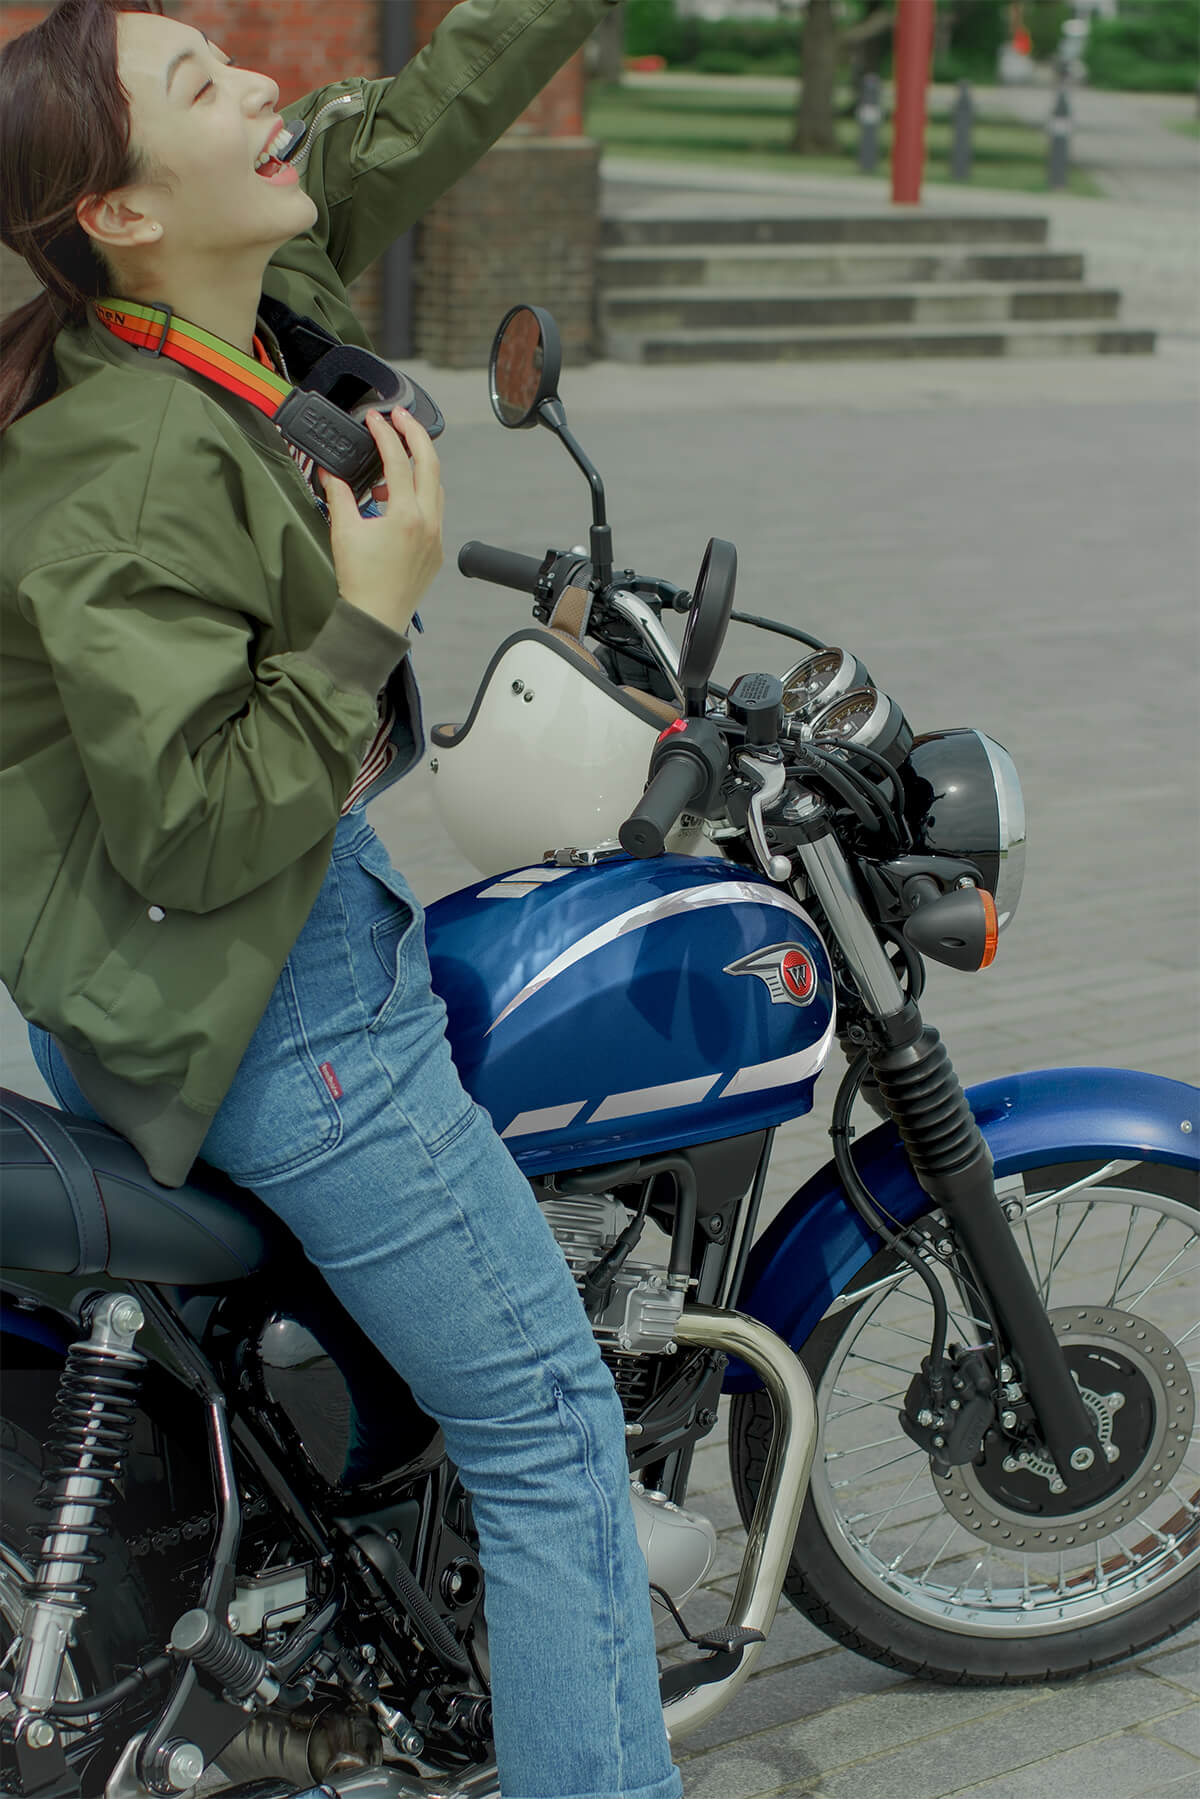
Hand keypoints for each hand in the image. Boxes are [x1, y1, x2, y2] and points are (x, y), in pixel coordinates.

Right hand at [317, 409, 443, 637]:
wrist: (376, 618)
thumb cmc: (360, 581)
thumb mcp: (344, 531)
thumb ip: (339, 495)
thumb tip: (330, 472)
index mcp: (405, 515)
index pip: (397, 460)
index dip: (385, 433)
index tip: (374, 418)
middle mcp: (428, 522)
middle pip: (430, 463)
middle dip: (416, 434)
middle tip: (400, 416)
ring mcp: (436, 536)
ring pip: (435, 486)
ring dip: (417, 466)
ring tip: (391, 462)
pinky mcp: (437, 549)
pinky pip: (434, 509)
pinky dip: (419, 494)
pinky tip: (395, 499)